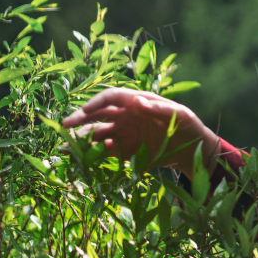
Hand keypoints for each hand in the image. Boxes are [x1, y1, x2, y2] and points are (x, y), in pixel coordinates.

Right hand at [60, 87, 220, 177]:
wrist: (193, 150)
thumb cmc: (188, 126)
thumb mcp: (181, 115)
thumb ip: (161, 109)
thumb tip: (138, 102)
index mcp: (137, 102)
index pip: (111, 98)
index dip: (97, 102)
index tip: (85, 111)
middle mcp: (126, 117)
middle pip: (97, 115)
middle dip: (80, 119)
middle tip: (64, 127)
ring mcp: (123, 134)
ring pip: (97, 134)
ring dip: (81, 139)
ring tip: (66, 147)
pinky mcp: (124, 152)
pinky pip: (104, 152)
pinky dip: (92, 155)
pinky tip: (81, 159)